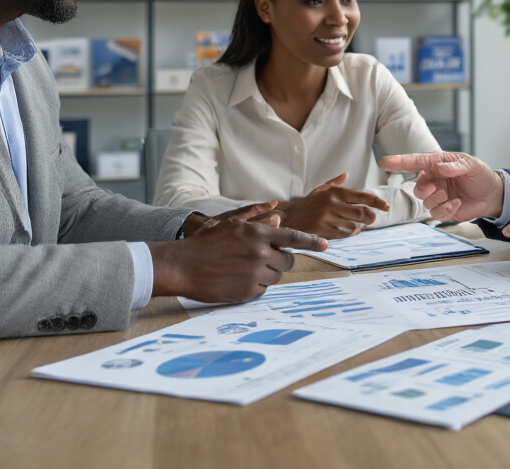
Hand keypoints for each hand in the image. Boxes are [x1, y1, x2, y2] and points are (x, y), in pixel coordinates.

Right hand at [149, 202, 326, 302]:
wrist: (183, 266)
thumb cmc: (205, 243)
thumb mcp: (231, 224)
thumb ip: (257, 221)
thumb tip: (279, 218)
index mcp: (258, 234)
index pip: (293, 237)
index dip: (312, 242)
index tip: (326, 245)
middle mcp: (261, 253)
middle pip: (287, 260)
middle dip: (279, 259)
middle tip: (261, 258)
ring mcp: (256, 274)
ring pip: (276, 275)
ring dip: (266, 273)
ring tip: (243, 268)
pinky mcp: (249, 291)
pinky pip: (263, 289)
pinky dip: (255, 286)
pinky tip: (237, 279)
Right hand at [279, 173, 390, 238]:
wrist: (287, 219)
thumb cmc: (306, 205)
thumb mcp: (319, 191)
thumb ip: (334, 183)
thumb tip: (346, 174)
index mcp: (334, 192)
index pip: (362, 196)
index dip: (377, 202)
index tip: (386, 207)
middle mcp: (331, 203)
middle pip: (362, 213)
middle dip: (370, 218)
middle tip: (371, 220)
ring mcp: (327, 218)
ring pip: (354, 226)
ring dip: (358, 228)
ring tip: (357, 226)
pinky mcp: (322, 231)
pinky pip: (343, 235)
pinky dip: (349, 235)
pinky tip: (347, 232)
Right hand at [380, 152, 503, 222]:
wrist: (493, 195)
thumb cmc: (480, 175)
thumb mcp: (472, 165)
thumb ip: (455, 166)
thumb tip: (440, 167)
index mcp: (438, 164)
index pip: (416, 162)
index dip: (399, 162)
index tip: (385, 161)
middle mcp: (435, 180)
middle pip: (417, 187)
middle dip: (423, 189)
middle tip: (436, 189)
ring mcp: (438, 196)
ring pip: (425, 201)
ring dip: (436, 200)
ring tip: (451, 197)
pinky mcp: (444, 210)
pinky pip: (436, 213)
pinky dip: (446, 210)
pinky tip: (457, 204)